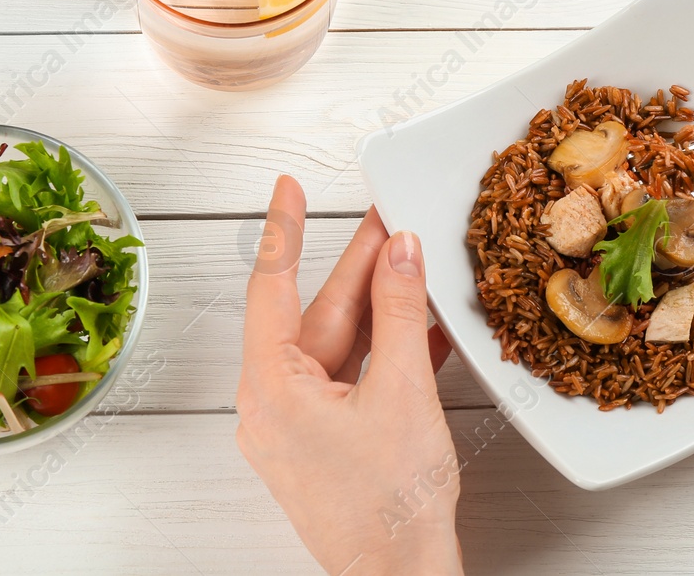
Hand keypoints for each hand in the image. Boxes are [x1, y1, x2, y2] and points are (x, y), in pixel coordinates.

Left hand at [237, 176, 461, 575]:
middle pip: (316, 315)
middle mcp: (274, 405)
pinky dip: (386, 351)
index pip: (272, 287)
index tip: (287, 188)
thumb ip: (400, 313)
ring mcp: (300, 427)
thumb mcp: (402, 390)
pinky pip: (353, 379)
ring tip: (414, 263)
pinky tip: (422, 326)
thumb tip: (400, 254)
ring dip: (380, 308)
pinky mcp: (328, 443)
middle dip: (358, 268)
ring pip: (339, 345)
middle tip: (390, 218)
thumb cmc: (391, 506)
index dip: (283, 231)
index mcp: (271, 389)